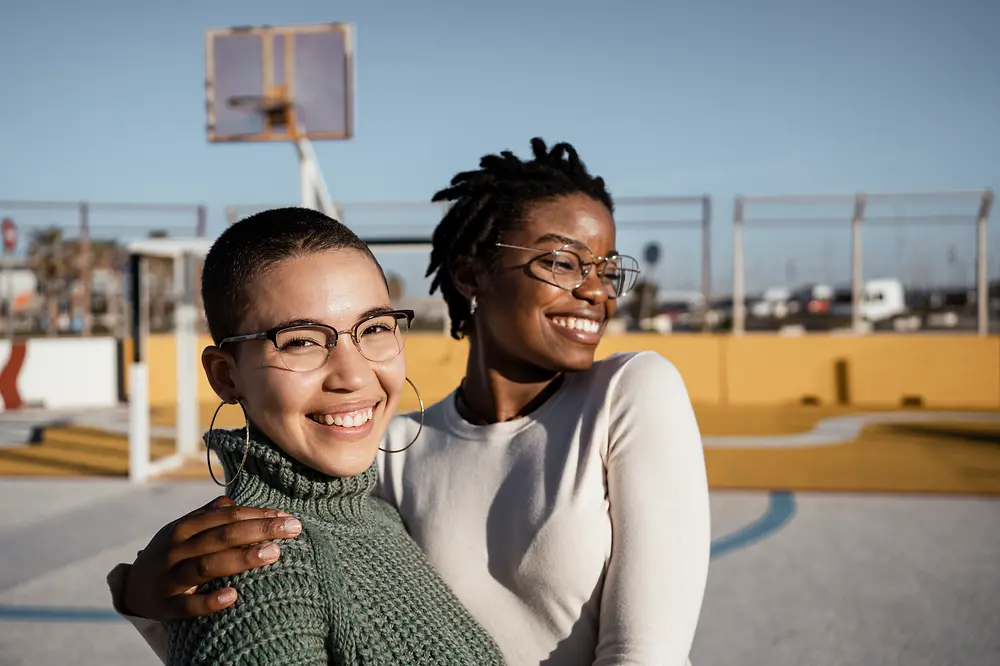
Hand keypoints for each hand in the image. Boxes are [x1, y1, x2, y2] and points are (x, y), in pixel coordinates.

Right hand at [121, 496, 302, 620]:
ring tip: (273, 554)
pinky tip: (233, 596)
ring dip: (241, 558)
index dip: (257, 514)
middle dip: (260, 530)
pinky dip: (209, 601)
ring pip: (207, 565)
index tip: (287, 516)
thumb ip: (208, 515)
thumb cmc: (170, 554)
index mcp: (184, 528)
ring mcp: (170, 577)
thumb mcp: (183, 530)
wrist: (131, 589)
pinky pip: (188, 605)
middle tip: (292, 529)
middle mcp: (176, 549)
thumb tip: (236, 501)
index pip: (226, 517)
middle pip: (222, 536)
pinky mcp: (166, 606)